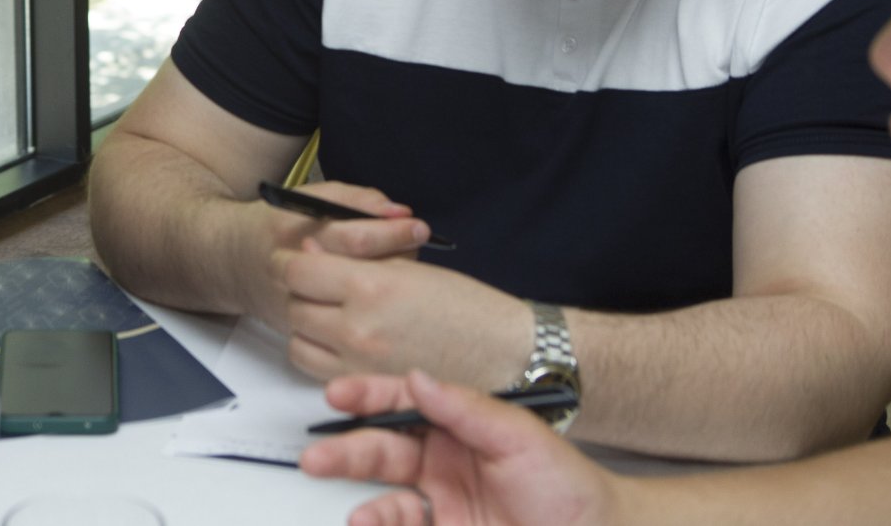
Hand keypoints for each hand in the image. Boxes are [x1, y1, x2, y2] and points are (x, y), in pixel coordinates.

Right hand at [237, 182, 432, 333]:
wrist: (230, 261)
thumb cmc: (276, 226)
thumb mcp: (311, 198)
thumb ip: (355, 201)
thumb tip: (399, 212)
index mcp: (293, 233)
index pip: (355, 237)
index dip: (393, 232)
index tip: (418, 226)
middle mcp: (293, 274)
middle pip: (360, 275)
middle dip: (398, 261)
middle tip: (415, 249)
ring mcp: (295, 308)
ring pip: (356, 306)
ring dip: (385, 288)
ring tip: (397, 269)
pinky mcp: (300, 332)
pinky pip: (345, 327)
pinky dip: (368, 312)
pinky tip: (376, 296)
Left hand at [277, 245, 525, 388]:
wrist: (501, 354)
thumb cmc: (465, 306)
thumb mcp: (406, 266)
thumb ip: (352, 258)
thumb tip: (308, 251)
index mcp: (369, 287)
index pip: (297, 270)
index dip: (293, 261)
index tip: (297, 259)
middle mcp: (357, 328)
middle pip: (292, 305)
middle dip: (299, 292)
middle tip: (318, 286)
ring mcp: (358, 364)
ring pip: (297, 341)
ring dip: (305, 326)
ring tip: (330, 315)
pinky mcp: (366, 389)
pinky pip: (316, 371)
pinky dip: (319, 355)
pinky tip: (341, 342)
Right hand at [300, 369, 619, 525]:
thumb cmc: (572, 489)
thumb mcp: (522, 437)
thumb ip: (467, 408)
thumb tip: (418, 378)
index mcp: (461, 426)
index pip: (404, 403)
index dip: (369, 396)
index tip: (338, 395)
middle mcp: (445, 461)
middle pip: (383, 449)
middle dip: (347, 449)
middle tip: (318, 456)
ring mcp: (443, 503)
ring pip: (384, 493)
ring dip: (357, 494)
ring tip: (349, 507)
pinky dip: (376, 523)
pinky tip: (364, 522)